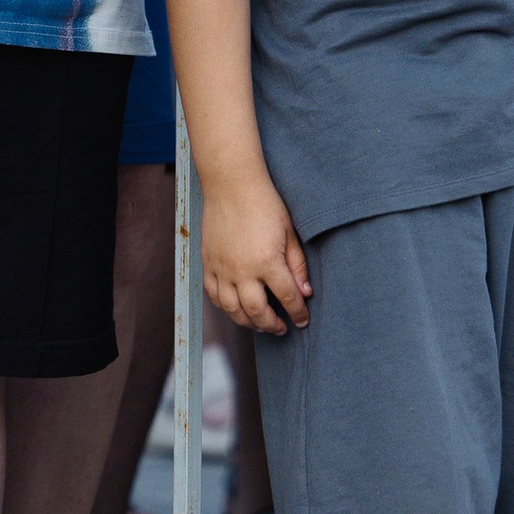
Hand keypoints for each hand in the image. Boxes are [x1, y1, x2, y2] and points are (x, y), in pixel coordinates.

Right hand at [200, 167, 309, 334]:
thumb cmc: (264, 203)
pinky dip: (226, 307)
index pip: (287, 297)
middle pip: (257, 311)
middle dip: (272, 325)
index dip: (297, 313)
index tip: (302, 321)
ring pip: (233, 309)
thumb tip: (305, 292)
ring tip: (260, 324)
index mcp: (267, 261)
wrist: (231, 184)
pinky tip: (236, 308)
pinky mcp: (208, 263)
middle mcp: (242, 270)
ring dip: (248, 322)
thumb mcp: (289, 232)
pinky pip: (214, 295)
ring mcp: (222, 269)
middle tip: (281, 329)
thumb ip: (297, 264)